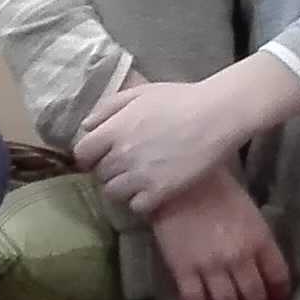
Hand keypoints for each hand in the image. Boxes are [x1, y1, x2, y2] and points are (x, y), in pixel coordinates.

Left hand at [77, 58, 299, 216]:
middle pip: (100, 174)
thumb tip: (86, 127)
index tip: (102, 154)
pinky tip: (153, 187)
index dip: (90, 155)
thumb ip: (107, 108)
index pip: (82, 154)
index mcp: (114, 129)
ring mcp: (140, 176)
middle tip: (128, 162)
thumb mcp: (139, 93)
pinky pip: (136, 206)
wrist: (217, 115)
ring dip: (123, 186)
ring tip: (140, 176)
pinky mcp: (160, 192)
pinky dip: (141, 199)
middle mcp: (122, 155)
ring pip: (114, 193)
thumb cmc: (180, 99)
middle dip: (110, 169)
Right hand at [149, 168, 290, 299]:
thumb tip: (264, 271)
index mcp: (260, 240)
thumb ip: (260, 244)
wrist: (180, 182)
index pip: (279, 279)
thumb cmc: (220, 193)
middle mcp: (239, 258)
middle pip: (255, 298)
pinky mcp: (183, 271)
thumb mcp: (252, 215)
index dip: (279, 296)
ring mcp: (211, 267)